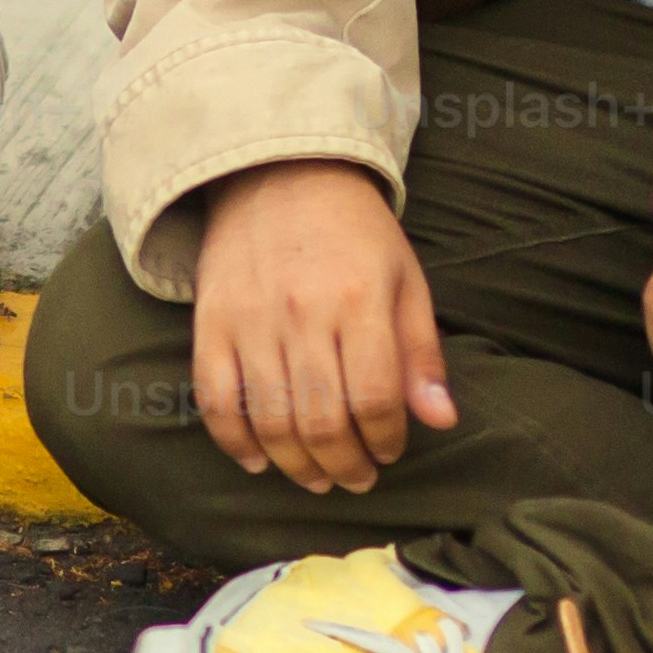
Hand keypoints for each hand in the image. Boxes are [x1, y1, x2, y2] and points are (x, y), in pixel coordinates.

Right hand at [188, 160, 455, 495]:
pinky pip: (215, 400)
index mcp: (360, 300)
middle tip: (357, 480)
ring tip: (318, 479)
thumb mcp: (405, 279)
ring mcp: (251, 320)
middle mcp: (302, 313)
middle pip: (322, 421)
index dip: (385, 440)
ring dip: (297, 466)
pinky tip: (258, 461)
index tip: (391, 451)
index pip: (375, 399)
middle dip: (345, 466)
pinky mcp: (211, 323)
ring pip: (271, 420)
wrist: (279, 173)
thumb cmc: (354, 232)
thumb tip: (441, 420)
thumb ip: (421, 352)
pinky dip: (235, 441)